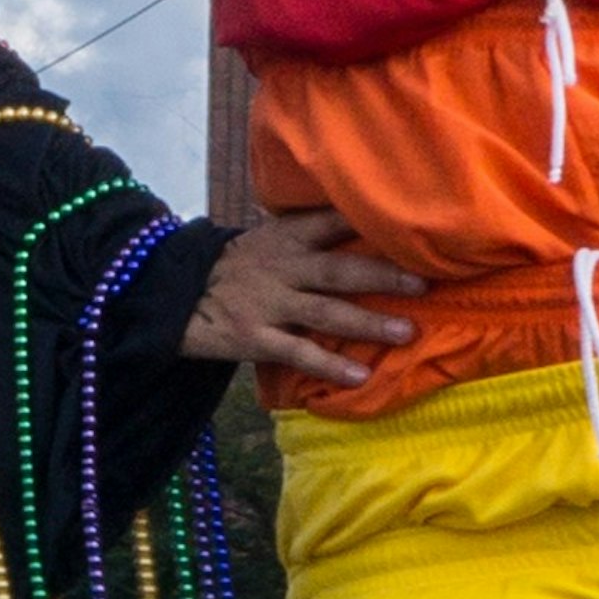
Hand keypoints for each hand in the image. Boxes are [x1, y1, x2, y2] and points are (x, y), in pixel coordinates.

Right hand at [181, 207, 424, 387]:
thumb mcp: (266, 238)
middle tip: (424, 283)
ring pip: (326, 312)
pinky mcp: (256, 337)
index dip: (370, 222)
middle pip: (339, 270)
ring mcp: (270, 303)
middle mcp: (283, 267)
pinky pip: (299, 352)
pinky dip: (330, 365)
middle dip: (383, 276)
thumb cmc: (234, 266)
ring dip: (369, 323)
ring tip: (408, 332)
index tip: (412, 224)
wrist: (174, 291)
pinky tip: (360, 376)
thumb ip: (308, 234)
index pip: (332, 222)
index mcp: (286, 238)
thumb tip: (362, 223)